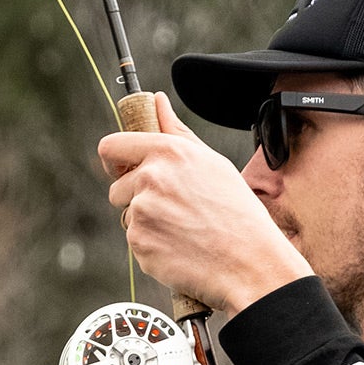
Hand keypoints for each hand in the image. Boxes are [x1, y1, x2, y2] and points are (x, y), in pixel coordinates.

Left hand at [99, 92, 308, 315]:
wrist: (251, 263)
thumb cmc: (238, 214)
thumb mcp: (213, 164)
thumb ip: (177, 133)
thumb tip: (157, 102)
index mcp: (168, 152)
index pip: (112, 147)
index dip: (114, 161)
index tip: (121, 171)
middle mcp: (150, 178)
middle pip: (118, 189)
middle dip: (137, 200)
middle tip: (174, 213)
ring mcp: (142, 212)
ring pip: (130, 218)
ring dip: (149, 225)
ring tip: (185, 232)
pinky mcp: (140, 243)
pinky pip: (136, 244)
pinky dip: (154, 249)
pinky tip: (182, 249)